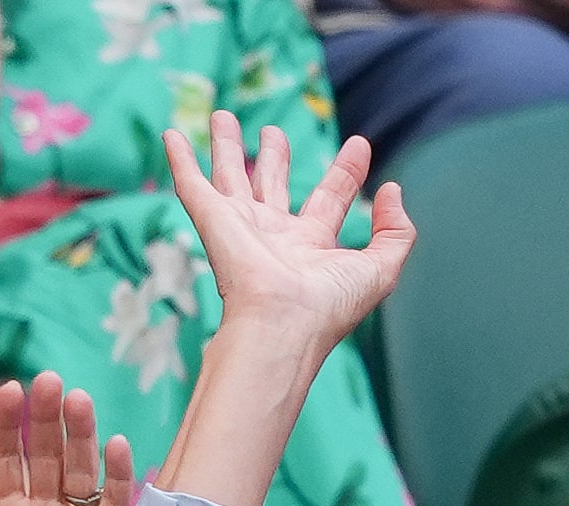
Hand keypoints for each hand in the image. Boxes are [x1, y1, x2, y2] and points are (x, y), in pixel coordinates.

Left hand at [0, 375, 135, 505]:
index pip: (2, 460)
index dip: (4, 426)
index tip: (6, 390)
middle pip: (43, 454)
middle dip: (44, 418)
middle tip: (47, 380)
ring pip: (78, 469)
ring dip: (80, 434)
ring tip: (78, 399)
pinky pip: (113, 503)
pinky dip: (117, 475)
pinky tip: (116, 445)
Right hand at [162, 114, 412, 355]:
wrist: (282, 326)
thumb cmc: (329, 306)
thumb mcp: (381, 267)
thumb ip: (396, 230)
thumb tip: (391, 190)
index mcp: (310, 246)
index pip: (329, 199)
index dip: (346, 171)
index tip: (359, 145)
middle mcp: (273, 235)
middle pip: (271, 186)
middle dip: (274, 158)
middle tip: (274, 132)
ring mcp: (239, 228)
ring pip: (230, 178)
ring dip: (226, 148)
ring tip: (223, 116)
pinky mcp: (213, 222)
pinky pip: (191, 185)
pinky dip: (180, 161)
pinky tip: (172, 136)